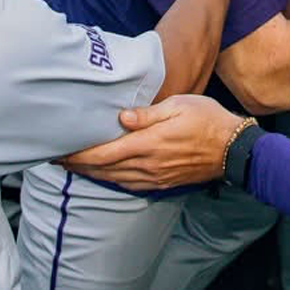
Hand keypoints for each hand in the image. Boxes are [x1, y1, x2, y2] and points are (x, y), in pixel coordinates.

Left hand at [58, 94, 246, 191]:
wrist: (233, 149)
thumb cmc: (208, 119)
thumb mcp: (179, 105)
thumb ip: (148, 113)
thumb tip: (121, 118)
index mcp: (149, 144)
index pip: (104, 154)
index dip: (78, 156)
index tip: (59, 152)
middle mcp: (148, 165)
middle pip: (104, 169)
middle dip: (78, 165)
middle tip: (56, 159)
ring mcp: (155, 177)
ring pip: (114, 179)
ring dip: (92, 174)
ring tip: (74, 167)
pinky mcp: (163, 183)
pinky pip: (130, 185)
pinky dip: (111, 180)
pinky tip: (105, 175)